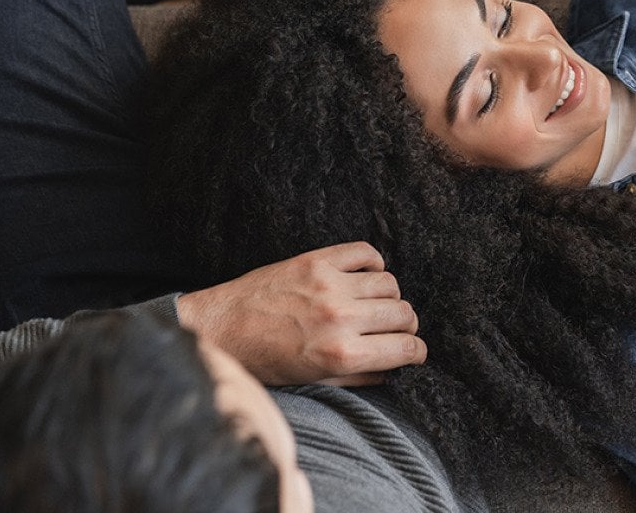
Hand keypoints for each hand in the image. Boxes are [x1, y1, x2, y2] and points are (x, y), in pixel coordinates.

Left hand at [177, 241, 426, 385]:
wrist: (218, 330)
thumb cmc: (262, 361)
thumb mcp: (312, 382)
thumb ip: (358, 378)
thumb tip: (393, 369)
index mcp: (341, 354)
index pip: (406, 348)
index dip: (417, 351)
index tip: (414, 350)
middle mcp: (340, 318)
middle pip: (404, 314)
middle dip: (406, 326)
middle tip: (395, 330)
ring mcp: (329, 285)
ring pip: (390, 284)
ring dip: (390, 297)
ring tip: (375, 305)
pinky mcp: (316, 261)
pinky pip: (366, 253)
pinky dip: (373, 264)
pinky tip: (363, 277)